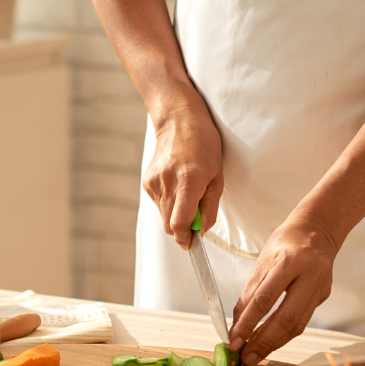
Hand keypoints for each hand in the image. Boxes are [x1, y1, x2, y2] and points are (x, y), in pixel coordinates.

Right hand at [143, 100, 223, 247]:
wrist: (178, 121)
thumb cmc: (204, 145)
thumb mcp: (217, 176)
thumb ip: (210, 207)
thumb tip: (202, 230)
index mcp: (189, 181)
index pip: (179, 224)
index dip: (185, 240)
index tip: (192, 244)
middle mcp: (168, 183)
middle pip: (170, 225)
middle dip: (183, 229)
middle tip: (196, 217)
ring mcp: (154, 183)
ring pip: (164, 216)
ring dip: (176, 214)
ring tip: (188, 193)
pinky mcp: (147, 182)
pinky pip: (159, 204)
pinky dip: (169, 203)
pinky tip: (177, 185)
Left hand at [229, 219, 337, 364]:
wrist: (317, 230)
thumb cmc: (285, 243)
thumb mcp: (262, 261)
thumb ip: (249, 294)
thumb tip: (236, 325)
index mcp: (291, 260)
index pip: (265, 299)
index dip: (248, 324)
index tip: (234, 341)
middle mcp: (311, 275)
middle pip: (286, 318)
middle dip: (263, 342)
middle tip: (245, 358)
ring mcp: (321, 287)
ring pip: (297, 325)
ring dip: (274, 343)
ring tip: (254, 355)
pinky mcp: (323, 296)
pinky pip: (302, 321)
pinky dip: (284, 335)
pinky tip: (269, 343)